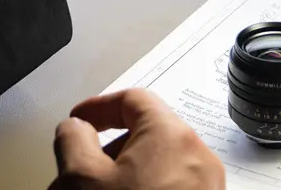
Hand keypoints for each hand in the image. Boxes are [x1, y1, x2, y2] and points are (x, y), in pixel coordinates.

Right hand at [49, 89, 223, 189]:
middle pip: (147, 132)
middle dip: (109, 148)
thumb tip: (74, 128)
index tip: (79, 119)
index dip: (97, 107)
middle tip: (84, 166)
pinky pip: (172, 184)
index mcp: (171, 135)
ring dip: (126, 171)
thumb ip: (72, 139)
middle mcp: (198, 157)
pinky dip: (146, 186)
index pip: (131, 98)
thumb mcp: (80, 178)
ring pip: (160, 162)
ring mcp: (208, 185)